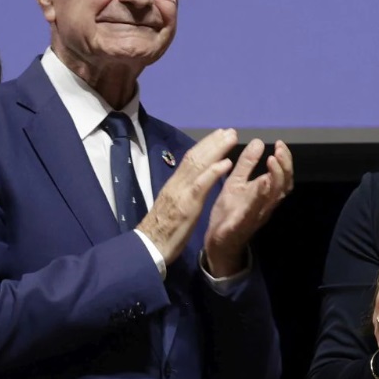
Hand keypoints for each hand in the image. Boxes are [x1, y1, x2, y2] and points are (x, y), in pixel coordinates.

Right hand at [136, 128, 236, 264]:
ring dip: (216, 149)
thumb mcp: (172, 205)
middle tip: (230, 130)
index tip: (218, 135)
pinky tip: (226, 163)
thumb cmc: (160, 230)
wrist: (148, 247)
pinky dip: (213, 172)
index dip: (205, 146)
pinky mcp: (187, 206)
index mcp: (174, 184)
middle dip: (213, 142)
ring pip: (198, 165)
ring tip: (231, 138)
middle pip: (195, 157)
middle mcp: (177, 184)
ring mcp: (181, 193)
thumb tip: (189, 181)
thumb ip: (180, 191)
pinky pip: (201, 186)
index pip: (189, 159)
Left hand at [204, 139, 294, 276]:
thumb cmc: (229, 212)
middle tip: (278, 151)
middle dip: (284, 167)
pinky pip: (252, 212)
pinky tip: (260, 184)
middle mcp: (266, 205)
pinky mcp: (240, 225)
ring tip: (271, 161)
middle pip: (284, 186)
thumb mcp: (235, 183)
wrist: (218, 243)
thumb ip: (246, 164)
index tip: (280, 144)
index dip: (285, 161)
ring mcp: (255, 216)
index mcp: (265, 195)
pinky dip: (258, 198)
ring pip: (273, 198)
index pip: (283, 177)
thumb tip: (259, 141)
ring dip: (275, 179)